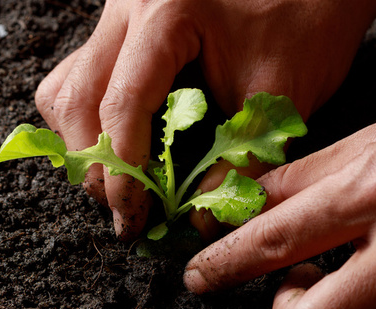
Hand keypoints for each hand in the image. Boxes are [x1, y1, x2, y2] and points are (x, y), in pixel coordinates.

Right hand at [35, 0, 375, 238]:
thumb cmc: (309, 20)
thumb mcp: (280, 95)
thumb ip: (238, 162)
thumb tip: (196, 221)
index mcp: (165, 14)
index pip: (121, 106)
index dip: (122, 174)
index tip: (134, 217)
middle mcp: (128, 7)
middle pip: (75, 100)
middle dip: (98, 166)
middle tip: (130, 209)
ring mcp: (120, 14)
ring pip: (66, 88)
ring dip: (86, 144)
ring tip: (125, 180)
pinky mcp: (124, 27)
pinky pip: (80, 76)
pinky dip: (91, 119)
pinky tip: (124, 143)